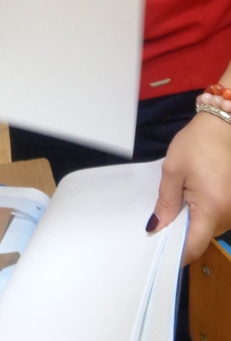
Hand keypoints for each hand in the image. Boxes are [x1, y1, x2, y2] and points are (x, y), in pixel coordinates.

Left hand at [148, 110, 230, 263]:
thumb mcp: (173, 170)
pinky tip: (192, 198)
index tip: (159, 254)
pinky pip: (218, 216)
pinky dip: (204, 213)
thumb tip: (156, 228)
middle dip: (182, 234)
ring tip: (177, 205)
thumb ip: (165, 202)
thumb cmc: (197, 144)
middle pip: (203, 237)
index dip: (176, 253)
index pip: (194, 245)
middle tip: (161, 224)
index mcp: (213, 207)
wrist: (223, 125)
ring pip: (211, 228)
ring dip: (194, 222)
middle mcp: (230, 214)